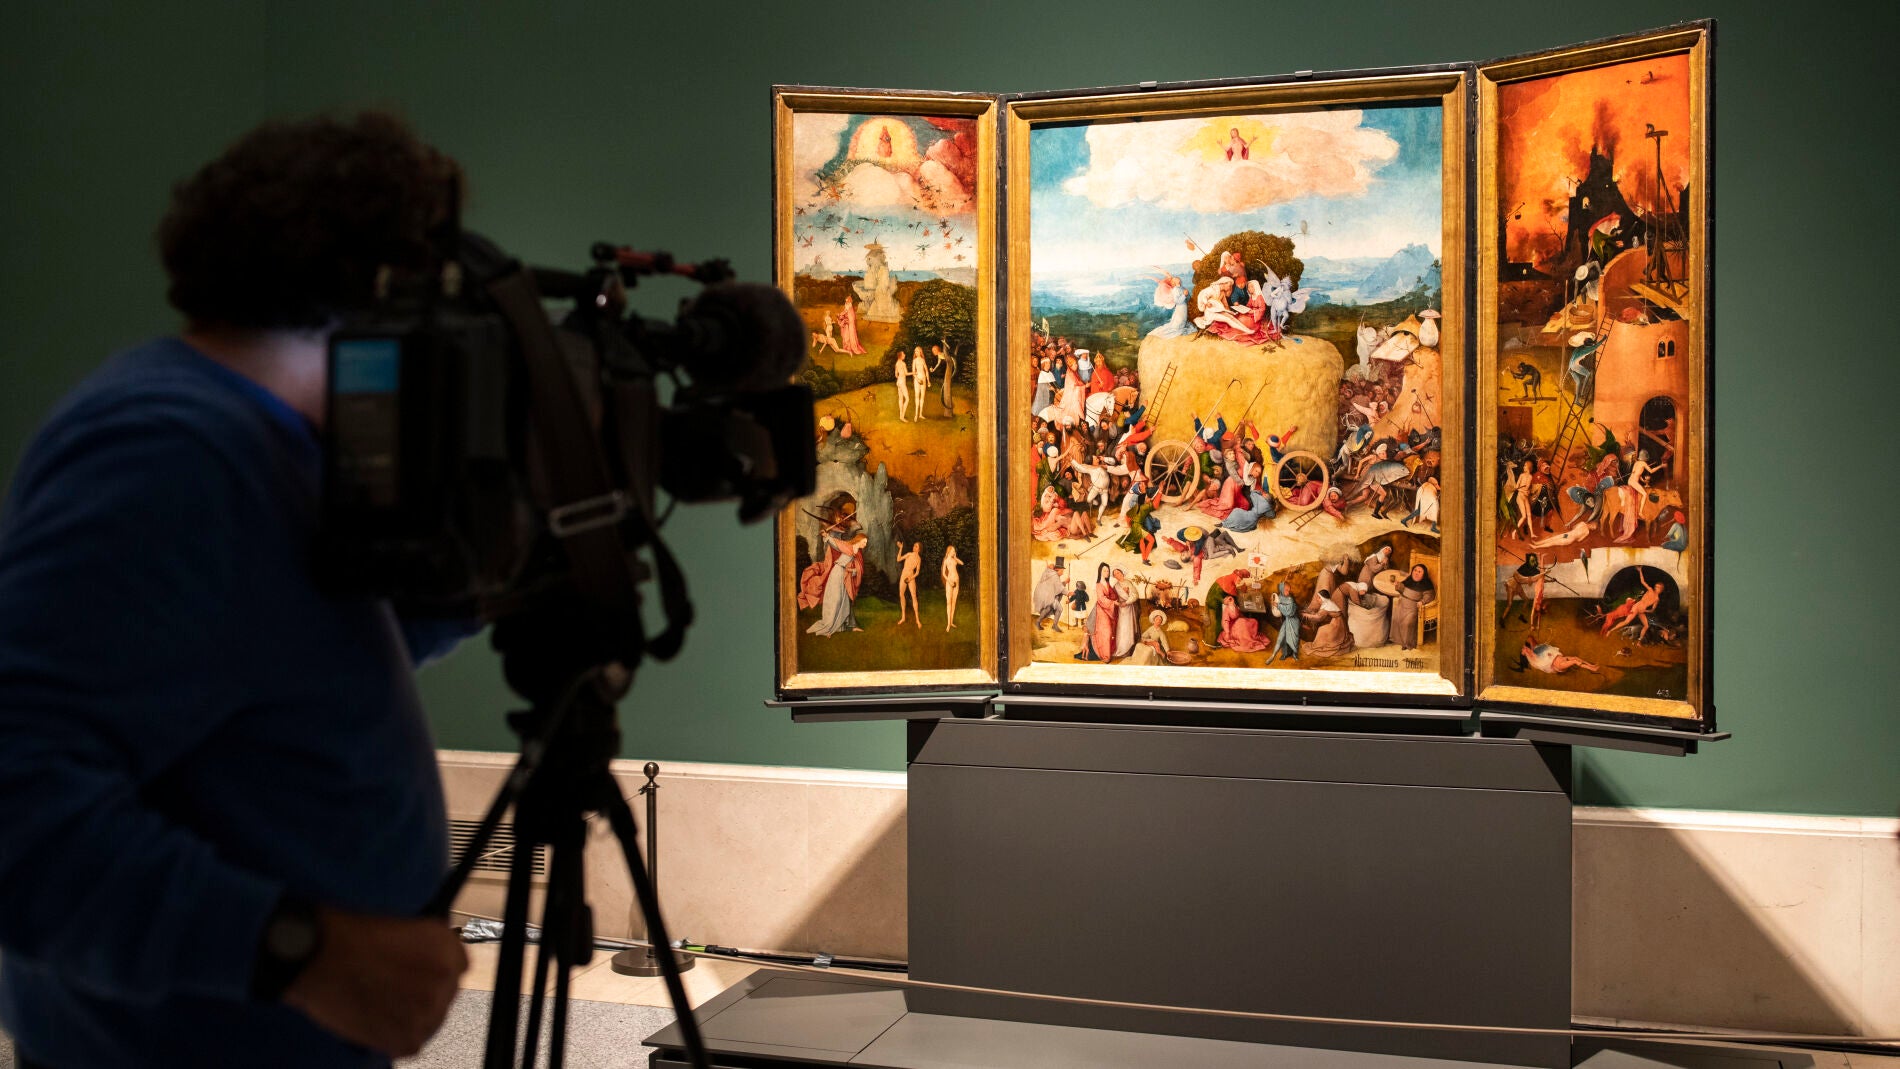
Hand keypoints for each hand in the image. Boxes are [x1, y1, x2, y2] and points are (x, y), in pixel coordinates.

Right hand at [284, 908, 467, 1056]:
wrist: (320, 957)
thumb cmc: (350, 937)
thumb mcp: (403, 928)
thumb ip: (425, 949)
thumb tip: (427, 966)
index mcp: (447, 947)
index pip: (457, 968)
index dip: (434, 972)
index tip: (420, 975)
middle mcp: (445, 979)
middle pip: (444, 995)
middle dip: (422, 995)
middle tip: (394, 992)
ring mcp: (428, 1012)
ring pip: (429, 1021)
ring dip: (410, 1017)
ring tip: (380, 1005)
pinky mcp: (408, 1040)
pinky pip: (410, 1043)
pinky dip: (393, 1037)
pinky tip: (374, 1019)